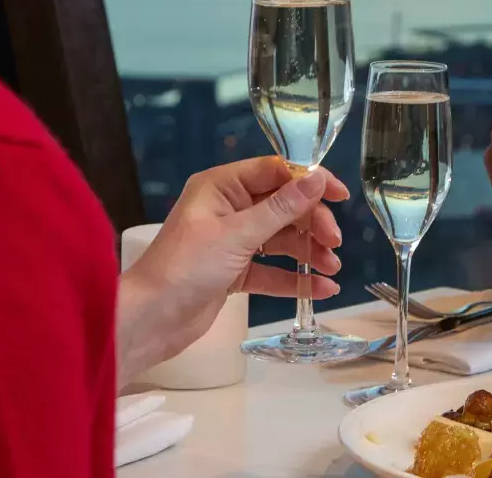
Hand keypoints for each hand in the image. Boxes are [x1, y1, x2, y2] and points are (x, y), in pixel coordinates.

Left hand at [117, 157, 349, 382]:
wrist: (151, 320)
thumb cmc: (185, 268)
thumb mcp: (238, 235)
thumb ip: (281, 208)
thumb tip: (317, 178)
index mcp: (221, 187)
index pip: (275, 172)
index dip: (310, 181)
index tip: (340, 195)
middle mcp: (228, 209)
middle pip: (283, 207)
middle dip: (312, 224)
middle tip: (334, 243)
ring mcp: (231, 242)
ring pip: (281, 240)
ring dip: (308, 252)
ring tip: (332, 269)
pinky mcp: (234, 272)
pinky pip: (272, 270)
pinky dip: (295, 279)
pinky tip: (321, 289)